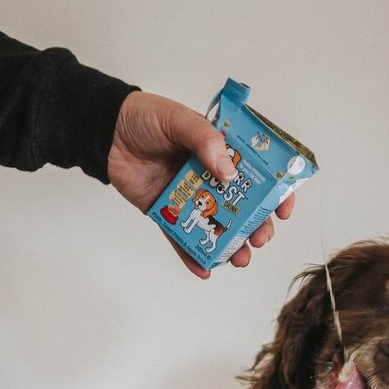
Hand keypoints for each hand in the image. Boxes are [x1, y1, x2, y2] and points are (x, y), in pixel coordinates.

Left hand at [108, 91, 294, 277]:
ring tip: (240, 258)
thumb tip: (228, 171)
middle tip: (260, 238)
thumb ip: (204, 140)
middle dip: (256, 226)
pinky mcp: (168, 214)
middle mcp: (211, 177)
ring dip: (232, 245)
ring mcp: (191, 198)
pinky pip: (183, 239)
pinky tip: (205, 270)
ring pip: (218, 227)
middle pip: (243, 206)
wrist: (105, 132)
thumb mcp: (178, 119)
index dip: (275, 191)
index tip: (282, 208)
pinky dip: (193, 256)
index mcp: (222, 151)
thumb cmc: (144, 118)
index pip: (258, 172)